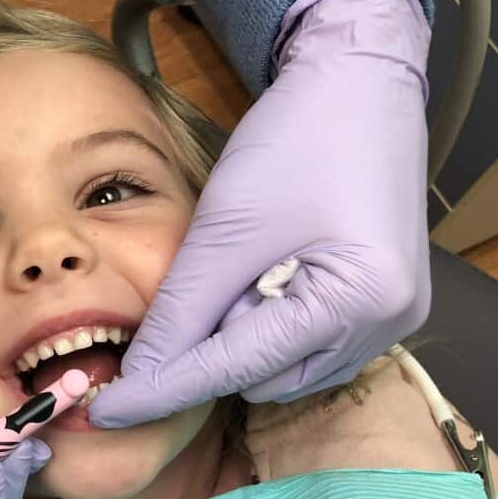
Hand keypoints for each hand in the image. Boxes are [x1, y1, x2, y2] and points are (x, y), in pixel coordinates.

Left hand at [91, 0, 431, 426]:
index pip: (236, 367)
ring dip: (241, 336)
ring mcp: (391, 320)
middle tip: (207, 278)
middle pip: (260, 376)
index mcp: (356, 298)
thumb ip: (181, 311)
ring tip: (245, 266)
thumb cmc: (298, 139)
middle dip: (213, 345)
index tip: (106, 411)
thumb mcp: (225, 226)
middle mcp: (386, 323)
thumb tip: (138, 378)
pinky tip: (263, 277)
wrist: (358, 87)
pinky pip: (306, 348)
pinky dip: (268, 326)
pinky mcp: (382, 310)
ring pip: (280, 370)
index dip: (163, 389)